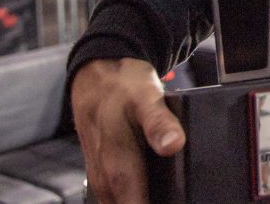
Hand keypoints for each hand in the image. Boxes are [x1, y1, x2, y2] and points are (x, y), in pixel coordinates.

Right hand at [71, 58, 184, 203]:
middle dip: (146, 202)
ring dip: (134, 201)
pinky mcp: (98, 173)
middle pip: (124, 203)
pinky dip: (127, 198)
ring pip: (115, 201)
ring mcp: (98, 175)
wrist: (95, 77)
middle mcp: (103, 173)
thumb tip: (173, 145)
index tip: (174, 201)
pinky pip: (112, 196)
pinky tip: (146, 195)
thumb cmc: (124, 86)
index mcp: (115, 158)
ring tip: (161, 196)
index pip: (133, 199)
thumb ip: (158, 122)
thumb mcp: (146, 96)